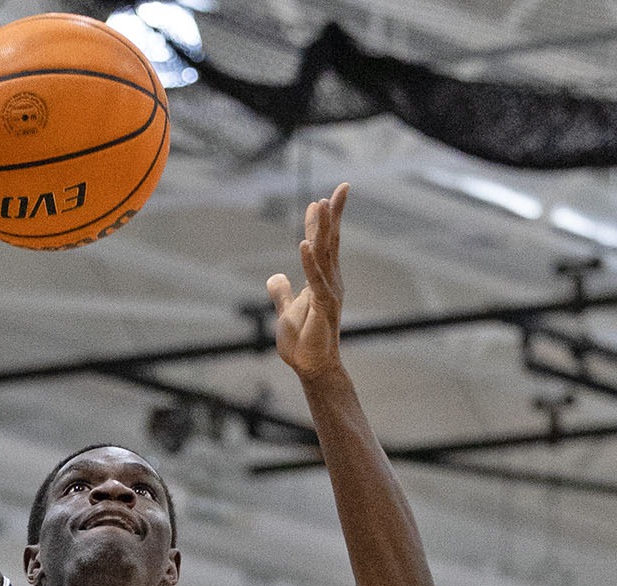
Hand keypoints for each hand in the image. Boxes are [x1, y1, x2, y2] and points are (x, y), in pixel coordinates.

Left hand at [265, 182, 348, 377]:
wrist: (311, 367)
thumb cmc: (302, 342)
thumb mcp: (285, 311)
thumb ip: (282, 293)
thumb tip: (275, 277)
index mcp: (322, 280)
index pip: (323, 245)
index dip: (321, 222)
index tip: (320, 198)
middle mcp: (330, 281)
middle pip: (331, 241)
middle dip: (334, 214)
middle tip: (342, 187)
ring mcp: (329, 292)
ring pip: (325, 254)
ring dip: (322, 228)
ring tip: (321, 203)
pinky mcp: (323, 306)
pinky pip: (315, 279)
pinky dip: (308, 261)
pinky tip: (304, 242)